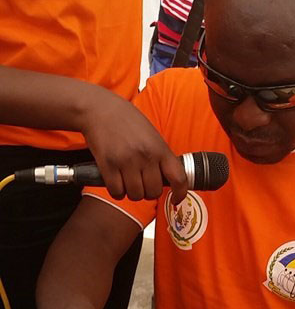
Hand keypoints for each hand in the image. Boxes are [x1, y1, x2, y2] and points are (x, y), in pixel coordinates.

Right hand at [81, 89, 187, 203]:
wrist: (100, 109)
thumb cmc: (127, 121)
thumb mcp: (152, 135)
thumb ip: (161, 156)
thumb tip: (169, 180)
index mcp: (160, 148)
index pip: (178, 178)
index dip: (180, 193)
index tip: (176, 199)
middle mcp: (145, 156)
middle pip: (154, 192)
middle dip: (148, 192)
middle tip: (142, 183)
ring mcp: (126, 161)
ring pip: (136, 195)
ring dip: (132, 193)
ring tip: (128, 181)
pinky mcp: (108, 165)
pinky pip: (117, 192)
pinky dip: (117, 192)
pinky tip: (116, 181)